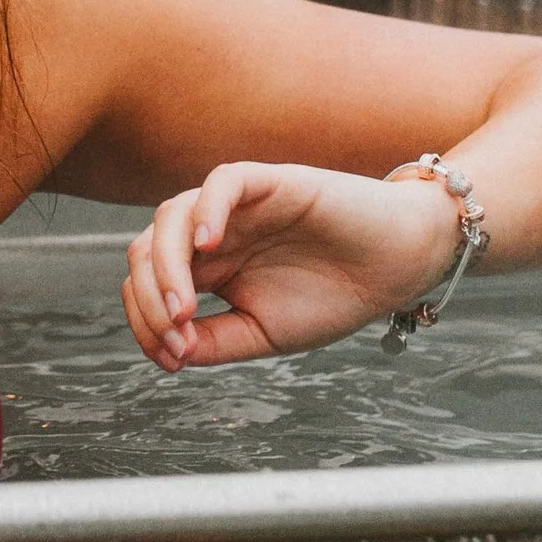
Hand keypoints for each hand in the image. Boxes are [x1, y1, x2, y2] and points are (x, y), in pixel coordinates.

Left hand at [122, 163, 462, 372]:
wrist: (397, 268)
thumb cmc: (334, 296)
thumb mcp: (263, 333)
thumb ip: (215, 341)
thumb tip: (168, 352)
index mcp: (207, 269)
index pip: (146, 284)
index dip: (145, 322)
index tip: (173, 359)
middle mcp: (213, 234)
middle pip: (144, 250)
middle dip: (147, 297)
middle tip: (178, 334)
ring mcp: (238, 207)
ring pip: (171, 216)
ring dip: (165, 265)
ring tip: (185, 307)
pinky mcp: (272, 182)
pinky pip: (223, 182)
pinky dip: (206, 209)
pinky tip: (209, 246)